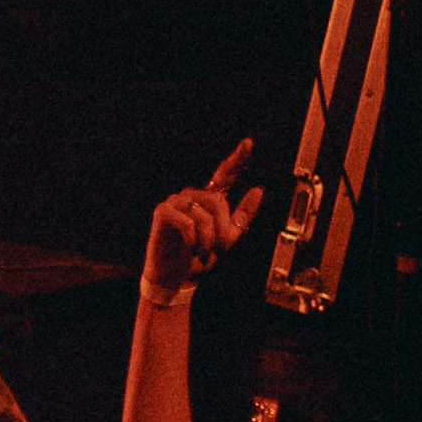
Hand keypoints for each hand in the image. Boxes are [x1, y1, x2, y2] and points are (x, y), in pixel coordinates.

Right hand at [144, 140, 267, 294]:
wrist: (174, 278)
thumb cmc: (198, 258)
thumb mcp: (227, 239)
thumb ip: (242, 216)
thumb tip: (258, 190)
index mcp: (208, 200)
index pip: (224, 175)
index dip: (237, 159)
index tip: (248, 143)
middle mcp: (191, 196)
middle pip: (218, 202)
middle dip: (222, 229)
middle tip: (217, 250)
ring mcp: (175, 202)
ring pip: (204, 214)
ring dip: (209, 239)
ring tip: (203, 252)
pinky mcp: (163, 212)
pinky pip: (189, 222)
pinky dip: (195, 240)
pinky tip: (191, 248)